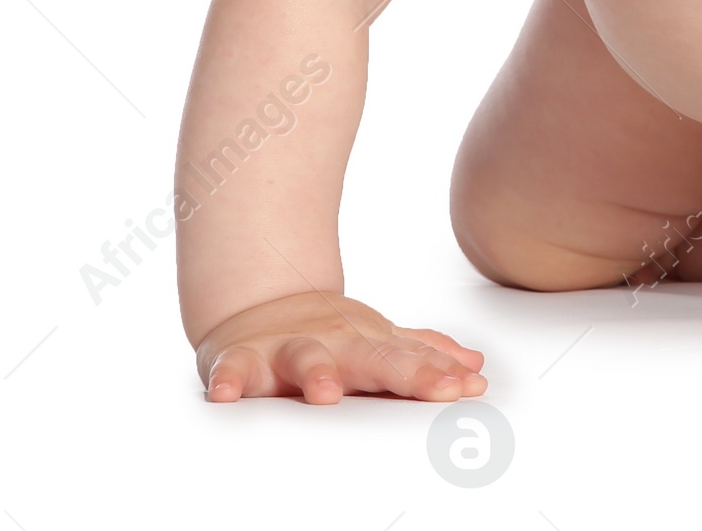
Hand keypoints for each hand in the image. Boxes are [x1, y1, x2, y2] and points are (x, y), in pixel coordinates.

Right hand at [196, 290, 486, 404]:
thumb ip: (423, 354)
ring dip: (315, 374)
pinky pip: (233, 369)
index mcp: (367, 344)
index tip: (468, 388)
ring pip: (304, 358)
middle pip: (373, 358)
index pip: (409, 360)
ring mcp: (289, 348)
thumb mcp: (378, 341)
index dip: (438, 374)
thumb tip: (475, 365)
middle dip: (407, 374)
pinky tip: (226, 394)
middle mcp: (334, 343)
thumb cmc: (328, 335)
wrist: (260, 306)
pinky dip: (228, 380)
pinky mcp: (242, 358)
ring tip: (325, 394)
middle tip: (438, 389)